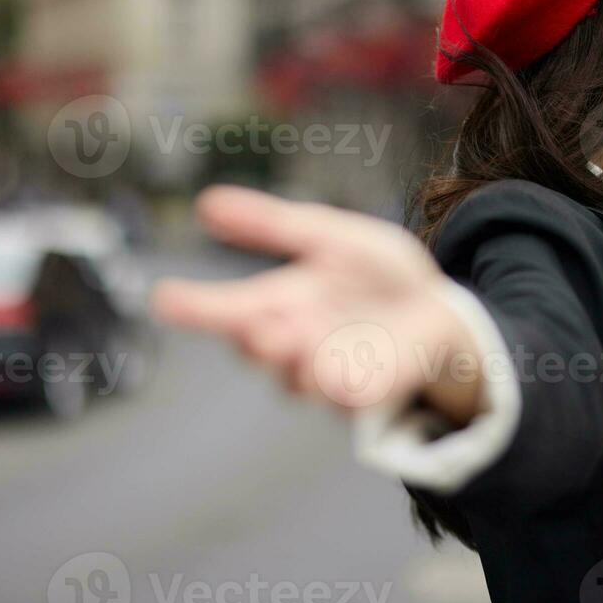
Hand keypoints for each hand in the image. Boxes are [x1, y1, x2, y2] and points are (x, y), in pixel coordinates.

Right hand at [152, 186, 484, 423]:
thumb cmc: (375, 273)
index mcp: (277, 302)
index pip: (225, 307)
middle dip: (251, 338)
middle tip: (253, 323)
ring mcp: (325, 371)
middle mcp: (292, 342)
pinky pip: (345, 399)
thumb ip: (271, 225)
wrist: (439, 305)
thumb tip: (207, 203)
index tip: (164, 297)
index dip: (193, 306)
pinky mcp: (365, 392)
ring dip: (292, 362)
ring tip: (296, 338)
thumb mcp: (325, 235)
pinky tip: (336, 375)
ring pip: (294, 380)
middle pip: (255, 349)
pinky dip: (337, 388)